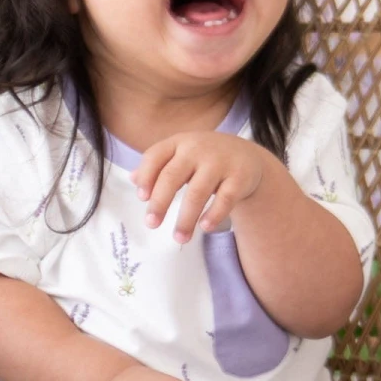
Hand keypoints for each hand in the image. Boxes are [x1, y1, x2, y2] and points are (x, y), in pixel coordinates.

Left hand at [131, 132, 268, 243]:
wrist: (247, 157)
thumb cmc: (205, 160)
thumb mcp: (181, 156)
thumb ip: (158, 166)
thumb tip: (132, 179)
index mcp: (178, 143)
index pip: (155, 156)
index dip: (146, 177)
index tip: (142, 199)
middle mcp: (197, 148)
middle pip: (172, 176)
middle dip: (159, 202)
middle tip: (151, 224)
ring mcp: (220, 161)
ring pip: (198, 192)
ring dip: (186, 218)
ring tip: (179, 238)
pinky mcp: (240, 177)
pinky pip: (225, 199)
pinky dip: (214, 215)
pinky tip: (205, 227)